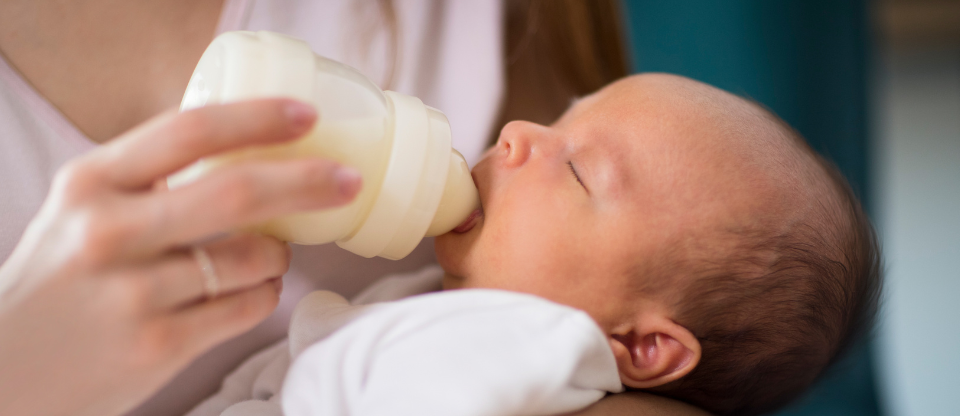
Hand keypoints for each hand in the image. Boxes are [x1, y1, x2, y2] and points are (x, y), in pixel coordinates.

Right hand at [0, 99, 360, 415]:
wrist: (6, 373)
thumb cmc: (59, 282)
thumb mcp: (81, 211)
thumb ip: (145, 180)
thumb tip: (244, 147)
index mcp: (91, 183)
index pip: (188, 131)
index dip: (258, 118)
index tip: (307, 115)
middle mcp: (109, 232)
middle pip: (237, 191)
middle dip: (308, 181)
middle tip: (346, 179)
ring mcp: (135, 293)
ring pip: (253, 257)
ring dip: (280, 251)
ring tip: (271, 251)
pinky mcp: (158, 345)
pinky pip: (248, 306)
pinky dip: (265, 292)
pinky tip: (254, 288)